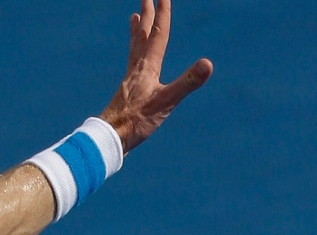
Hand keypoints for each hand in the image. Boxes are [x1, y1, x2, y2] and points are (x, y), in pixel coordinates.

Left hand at [100, 0, 212, 151]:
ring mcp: (130, 79)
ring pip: (135, 48)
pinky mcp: (126, 91)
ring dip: (138, 31)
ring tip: (135, 18)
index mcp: (148, 68)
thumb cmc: (136, 121)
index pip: (158, 36)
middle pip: (143, 36)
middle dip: (147, 15)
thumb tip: (208, 64)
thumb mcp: (166, 102)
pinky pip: (131, 63)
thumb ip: (187, 83)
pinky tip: (135, 60)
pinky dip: (134, 52)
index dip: (162, 15)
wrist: (108, 137)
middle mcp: (136, 69)